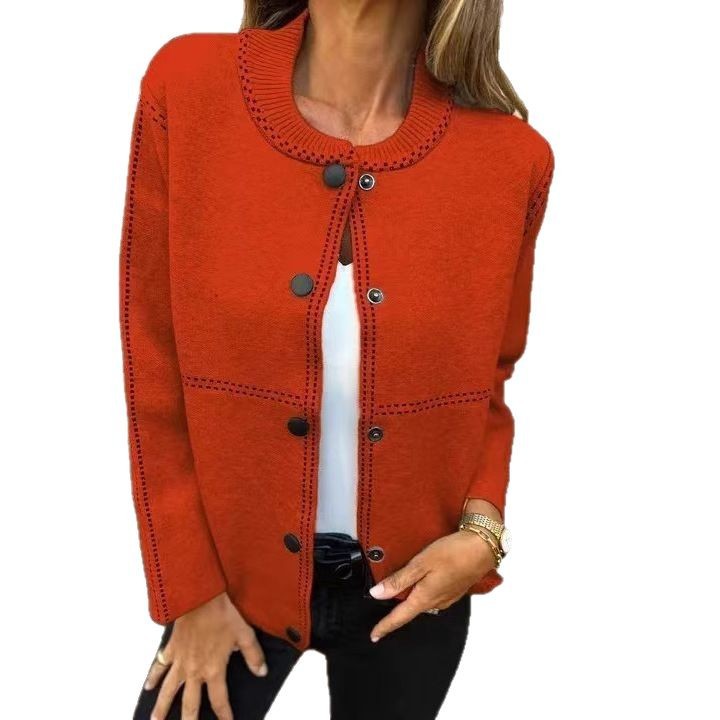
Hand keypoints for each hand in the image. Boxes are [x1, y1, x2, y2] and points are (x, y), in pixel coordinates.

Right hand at [144, 592, 266, 719]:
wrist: (200, 597)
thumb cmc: (223, 614)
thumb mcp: (245, 634)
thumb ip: (253, 656)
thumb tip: (262, 673)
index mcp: (214, 669)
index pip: (219, 700)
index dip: (224, 715)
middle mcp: (194, 671)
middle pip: (189, 703)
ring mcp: (180, 661)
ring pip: (168, 691)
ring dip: (161, 708)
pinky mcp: (171, 648)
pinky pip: (159, 666)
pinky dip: (153, 677)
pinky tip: (148, 687)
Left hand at [368, 530, 495, 641]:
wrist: (483, 548)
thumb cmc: (453, 553)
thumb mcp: (420, 563)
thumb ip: (399, 580)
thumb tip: (377, 593)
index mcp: (425, 598)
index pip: (400, 617)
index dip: (385, 626)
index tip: (374, 636)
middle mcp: (436, 602)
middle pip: (411, 610)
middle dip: (397, 611)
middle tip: (383, 610)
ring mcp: (447, 597)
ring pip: (422, 603)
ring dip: (411, 599)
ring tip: (400, 593)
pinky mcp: (454, 590)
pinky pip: (433, 596)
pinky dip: (422, 592)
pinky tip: (422, 582)